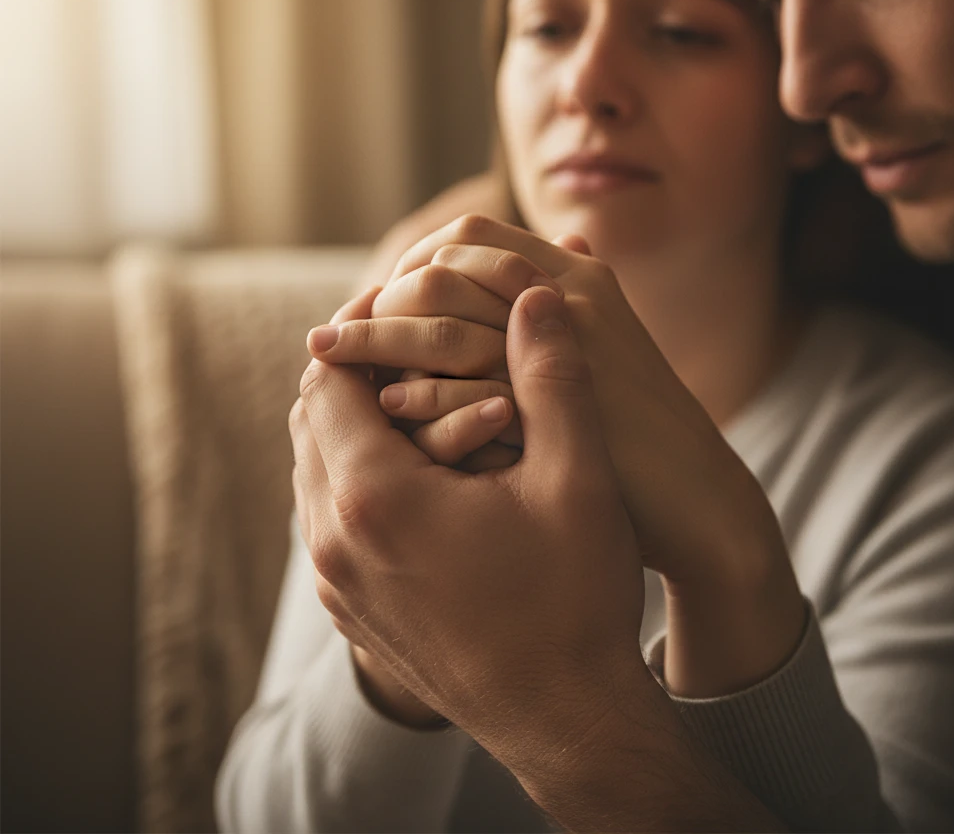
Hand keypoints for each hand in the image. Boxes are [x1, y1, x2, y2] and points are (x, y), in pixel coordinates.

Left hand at [293, 284, 785, 831]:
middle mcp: (335, 540)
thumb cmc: (575, 600)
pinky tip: (419, 474)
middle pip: (309, 419)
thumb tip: (537, 298)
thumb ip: (553, 378)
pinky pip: (326, 518)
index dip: (359, 329)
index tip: (398, 300)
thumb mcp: (576, 480)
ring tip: (417, 401)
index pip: (328, 379)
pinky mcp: (352, 611)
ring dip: (352, 425)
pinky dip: (355, 477)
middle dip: (353, 372)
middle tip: (410, 344)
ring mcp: (337, 584)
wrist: (567, 722)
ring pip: (313, 471)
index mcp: (376, 497)